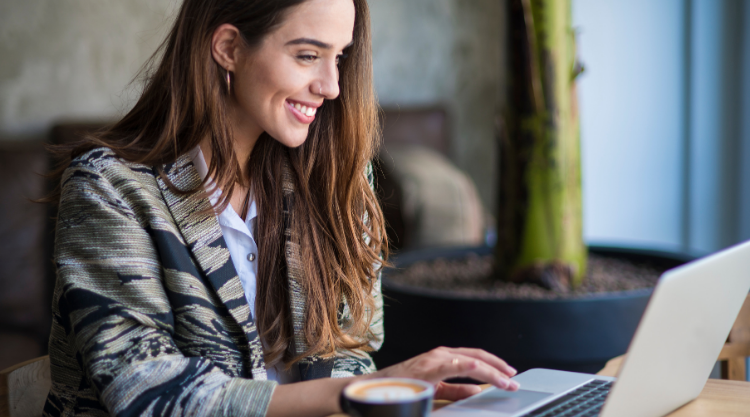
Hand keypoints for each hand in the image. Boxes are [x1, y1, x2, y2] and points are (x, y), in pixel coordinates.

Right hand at [368, 347, 519, 400]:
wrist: (375, 389)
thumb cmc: (403, 388)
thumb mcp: (435, 390)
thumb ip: (455, 391)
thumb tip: (477, 393)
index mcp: (442, 358)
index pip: (474, 358)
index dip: (493, 366)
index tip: (509, 376)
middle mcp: (440, 354)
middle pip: (477, 356)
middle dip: (498, 366)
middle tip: (514, 378)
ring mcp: (434, 359)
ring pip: (471, 361)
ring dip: (492, 370)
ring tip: (506, 381)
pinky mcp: (429, 368)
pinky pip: (457, 366)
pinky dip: (474, 370)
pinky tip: (485, 378)